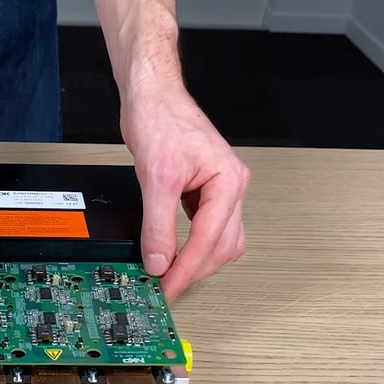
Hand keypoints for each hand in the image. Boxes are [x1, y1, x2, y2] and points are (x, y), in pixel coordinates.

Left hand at [122, 88, 249, 298]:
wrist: (152, 95)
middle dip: (196, 269)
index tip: (168, 288)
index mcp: (228, 182)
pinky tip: (175, 252)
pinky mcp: (204, 189)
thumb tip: (159, 260)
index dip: (186, 269)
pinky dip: (193, 244)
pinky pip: (206, 226)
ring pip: (220, 240)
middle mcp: (231, 187)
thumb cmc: (161, 119)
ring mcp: (220, 189)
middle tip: (168, 287)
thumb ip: (159, 225)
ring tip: (172, 275)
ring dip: (198, 260)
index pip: (209, 239)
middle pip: (223, 245)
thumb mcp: (156, 178)